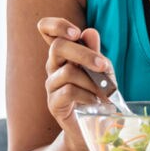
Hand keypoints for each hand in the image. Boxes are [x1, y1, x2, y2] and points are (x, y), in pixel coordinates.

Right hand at [36, 17, 113, 141]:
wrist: (95, 124)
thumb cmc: (97, 92)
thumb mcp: (102, 70)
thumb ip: (95, 52)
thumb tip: (89, 32)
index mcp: (64, 53)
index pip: (46, 29)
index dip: (56, 26)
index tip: (76, 33)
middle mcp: (54, 66)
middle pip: (58, 47)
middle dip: (84, 54)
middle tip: (103, 66)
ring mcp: (51, 85)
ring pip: (67, 72)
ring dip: (91, 82)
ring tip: (102, 92)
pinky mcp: (53, 103)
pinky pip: (68, 91)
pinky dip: (86, 95)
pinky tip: (94, 101)